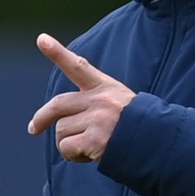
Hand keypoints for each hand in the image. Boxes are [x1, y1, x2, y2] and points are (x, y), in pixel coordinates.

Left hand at [28, 33, 135, 162]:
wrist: (161, 146)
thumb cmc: (140, 128)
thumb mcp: (122, 104)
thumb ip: (94, 104)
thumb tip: (61, 120)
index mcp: (106, 87)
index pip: (78, 66)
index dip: (58, 53)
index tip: (41, 38)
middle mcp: (100, 100)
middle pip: (58, 105)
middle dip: (42, 117)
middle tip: (33, 128)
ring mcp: (97, 119)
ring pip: (61, 130)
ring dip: (68, 144)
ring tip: (89, 148)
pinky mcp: (94, 140)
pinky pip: (67, 148)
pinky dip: (73, 156)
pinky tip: (90, 157)